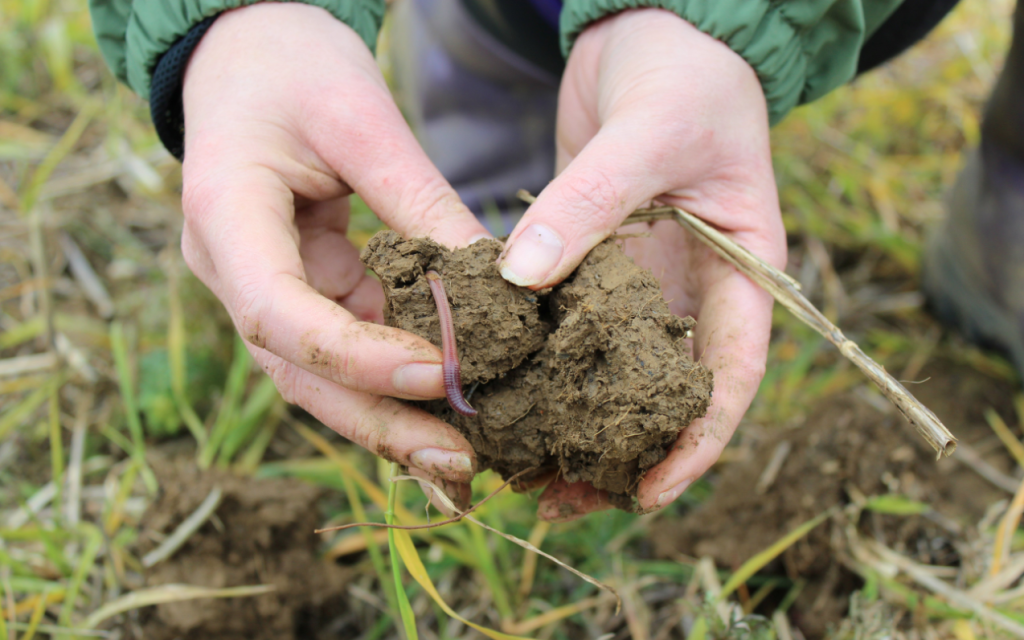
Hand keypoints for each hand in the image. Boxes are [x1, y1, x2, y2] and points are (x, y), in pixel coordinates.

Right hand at [180, 3, 488, 501]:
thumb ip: (419, 200)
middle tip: (458, 461)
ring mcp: (262, 284)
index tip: (440, 372)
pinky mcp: (299, 286)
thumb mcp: (362, 117)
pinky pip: (343, 343)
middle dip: (379, 420)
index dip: (357, 356)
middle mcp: (232, 268)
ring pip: (319, 373)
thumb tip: (496, 282)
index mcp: (224, 216)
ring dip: (389, 415)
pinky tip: (446, 398)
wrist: (250, 52)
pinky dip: (393, 374)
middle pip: (298, 370)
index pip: (279, 313)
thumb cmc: (294, 66)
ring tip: (460, 453)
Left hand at [498, 9, 786, 517]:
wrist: (654, 33)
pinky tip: (504, 396)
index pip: (731, 376)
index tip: (650, 491)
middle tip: (565, 499)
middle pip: (664, 393)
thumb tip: (521, 279)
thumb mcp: (648, 134)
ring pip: (613, 371)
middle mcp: (693, 290)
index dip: (697, 442)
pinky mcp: (592, 264)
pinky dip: (543, 365)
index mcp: (743, 273)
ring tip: (525, 472)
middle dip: (621, 450)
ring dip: (575, 421)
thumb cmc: (684, 75)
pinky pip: (568, 326)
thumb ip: (590, 202)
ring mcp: (641, 282)